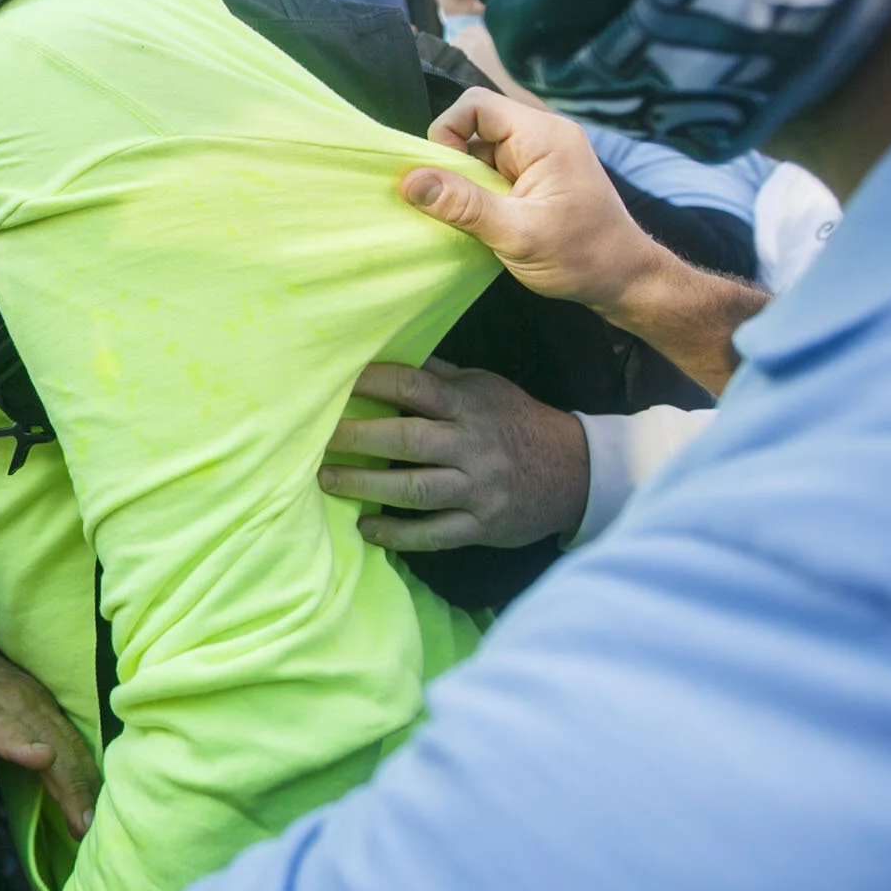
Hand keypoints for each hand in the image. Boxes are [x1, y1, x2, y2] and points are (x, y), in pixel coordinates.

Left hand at [0, 630, 96, 848]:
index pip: (1, 728)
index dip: (22, 742)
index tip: (44, 758)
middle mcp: (14, 704)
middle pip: (50, 741)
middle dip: (69, 783)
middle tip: (83, 828)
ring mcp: (39, 701)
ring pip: (70, 741)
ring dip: (85, 779)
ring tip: (94, 819)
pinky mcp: (54, 705)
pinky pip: (76, 737)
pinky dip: (87, 766)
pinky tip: (96, 793)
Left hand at [320, 358, 589, 550]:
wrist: (575, 471)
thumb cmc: (515, 422)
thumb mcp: (485, 387)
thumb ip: (439, 376)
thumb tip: (387, 355)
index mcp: (469, 404)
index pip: (413, 387)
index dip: (371, 383)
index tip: (333, 384)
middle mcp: (471, 445)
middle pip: (405, 439)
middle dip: (355, 438)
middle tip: (316, 439)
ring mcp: (478, 488)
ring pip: (413, 489)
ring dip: (364, 485)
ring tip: (326, 480)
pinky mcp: (483, 525)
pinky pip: (433, 534)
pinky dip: (397, 534)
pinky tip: (366, 528)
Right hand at [403, 88, 674, 318]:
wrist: (625, 280)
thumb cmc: (581, 256)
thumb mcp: (517, 234)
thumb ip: (463, 205)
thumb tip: (410, 182)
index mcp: (543, 136)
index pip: (476, 105)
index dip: (447, 132)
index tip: (441, 176)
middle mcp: (542, 136)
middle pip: (475, 126)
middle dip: (454, 162)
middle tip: (453, 203)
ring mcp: (540, 157)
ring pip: (481, 151)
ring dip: (466, 181)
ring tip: (471, 217)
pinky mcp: (536, 178)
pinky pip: (493, 170)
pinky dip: (479, 193)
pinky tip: (483, 222)